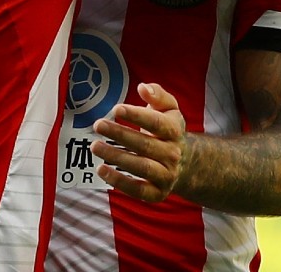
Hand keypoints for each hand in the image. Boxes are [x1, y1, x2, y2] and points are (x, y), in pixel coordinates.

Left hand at [90, 82, 191, 202]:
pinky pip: (138, 190)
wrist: (186, 164)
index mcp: (175, 131)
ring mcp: (166, 175)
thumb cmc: (167, 130)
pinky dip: (119, 182)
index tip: (116, 109)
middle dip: (120, 134)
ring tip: (94, 146)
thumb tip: (143, 87)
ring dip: (116, 157)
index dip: (136, 115)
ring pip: (141, 167)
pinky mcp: (157, 193)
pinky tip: (101, 170)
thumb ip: (158, 95)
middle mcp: (173, 154)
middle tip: (98, 124)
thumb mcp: (169, 109)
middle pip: (146, 145)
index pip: (157, 122)